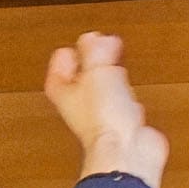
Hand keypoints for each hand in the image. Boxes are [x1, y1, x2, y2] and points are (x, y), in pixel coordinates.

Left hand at [42, 33, 164, 187]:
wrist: (127, 149)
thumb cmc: (104, 118)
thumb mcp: (97, 71)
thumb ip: (95, 51)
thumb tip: (92, 38)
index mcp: (64, 92)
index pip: (59, 69)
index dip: (68, 55)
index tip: (78, 44)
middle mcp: (80, 106)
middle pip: (79, 80)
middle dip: (90, 63)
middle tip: (98, 48)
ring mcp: (101, 116)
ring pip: (101, 91)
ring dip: (108, 78)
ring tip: (113, 65)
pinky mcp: (122, 123)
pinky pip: (120, 105)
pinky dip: (125, 96)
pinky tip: (130, 91)